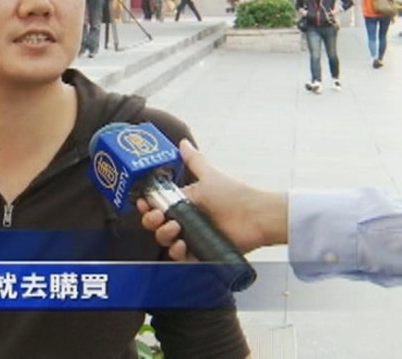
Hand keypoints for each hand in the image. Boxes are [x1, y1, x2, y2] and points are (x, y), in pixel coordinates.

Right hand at [136, 139, 287, 259]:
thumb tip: (182, 143)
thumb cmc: (235, 195)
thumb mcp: (209, 175)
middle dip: (151, 221)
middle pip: (157, 225)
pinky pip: (182, 259)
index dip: (147, 206)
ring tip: (176, 229)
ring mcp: (193, 238)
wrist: (256, 216)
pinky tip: (183, 245)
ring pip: (166, 241)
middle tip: (159, 216)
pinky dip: (178, 254)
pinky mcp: (201, 254)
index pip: (157, 206)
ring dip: (164, 235)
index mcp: (184, 203)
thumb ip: (194, 160)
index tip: (145, 203)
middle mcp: (186, 221)